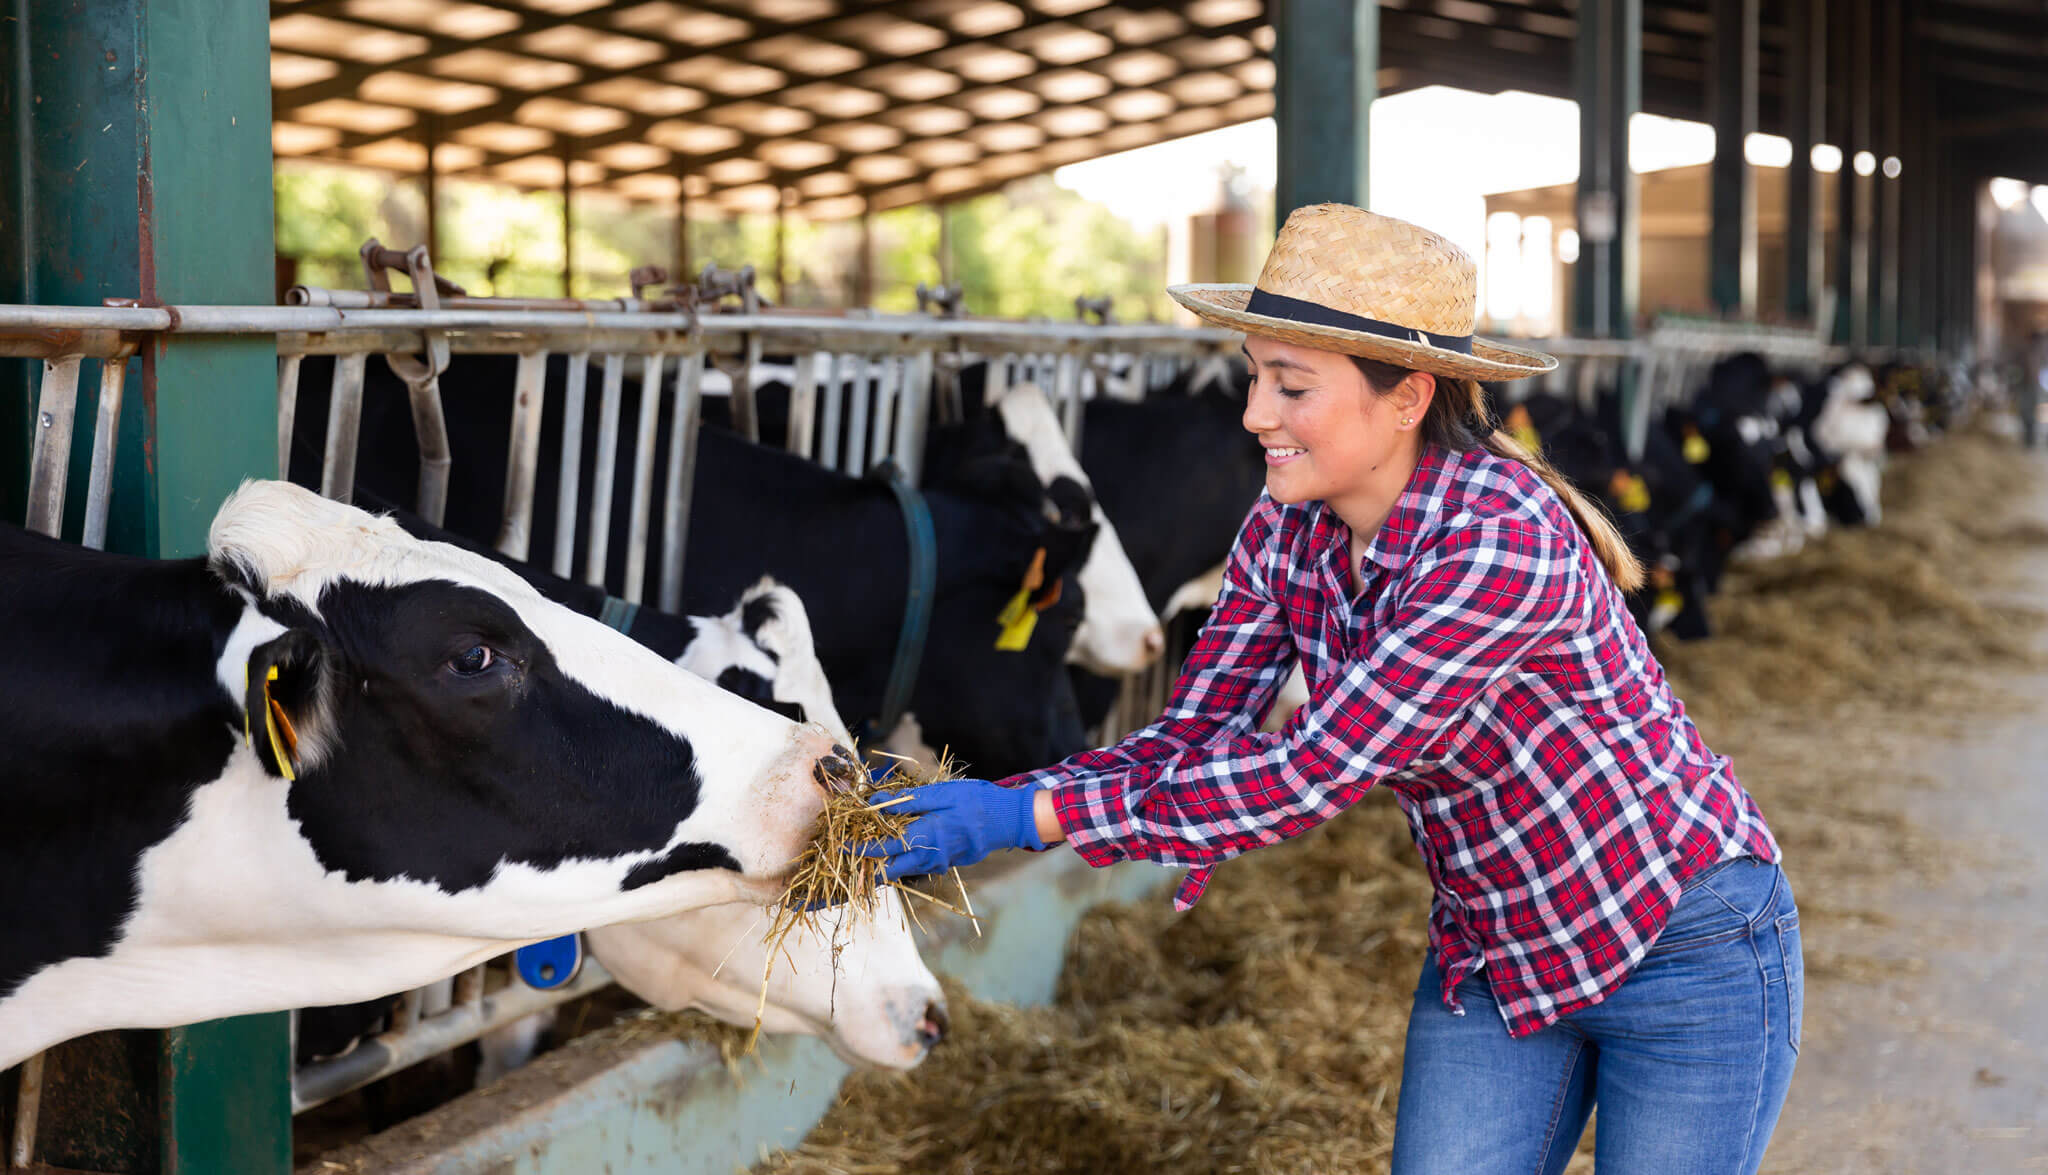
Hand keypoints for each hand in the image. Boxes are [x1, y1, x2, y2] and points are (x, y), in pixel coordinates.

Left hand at [856, 778, 1046, 881]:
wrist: (1010, 819)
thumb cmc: (976, 800)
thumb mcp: (940, 794)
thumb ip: (906, 801)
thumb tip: (874, 803)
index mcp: (924, 837)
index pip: (881, 849)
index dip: (858, 849)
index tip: (840, 845)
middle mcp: (930, 857)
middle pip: (890, 871)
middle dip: (871, 866)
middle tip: (857, 852)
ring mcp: (941, 864)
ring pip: (906, 870)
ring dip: (890, 862)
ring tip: (877, 845)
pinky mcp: (950, 863)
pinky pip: (923, 865)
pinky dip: (910, 858)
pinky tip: (909, 841)